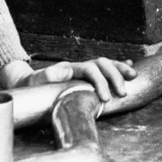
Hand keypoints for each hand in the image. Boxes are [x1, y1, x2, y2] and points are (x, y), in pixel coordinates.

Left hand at [0, 57, 136, 102]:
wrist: (27, 82)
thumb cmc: (31, 85)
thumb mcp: (34, 81)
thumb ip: (48, 76)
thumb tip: (66, 71)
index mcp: (69, 68)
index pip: (90, 69)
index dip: (100, 81)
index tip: (105, 97)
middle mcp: (78, 66)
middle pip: (102, 64)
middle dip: (115, 76)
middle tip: (122, 93)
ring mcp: (83, 70)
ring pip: (106, 64)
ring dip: (120, 69)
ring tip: (133, 76)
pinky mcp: (86, 76)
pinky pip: (104, 70)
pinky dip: (118, 67)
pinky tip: (130, 69)